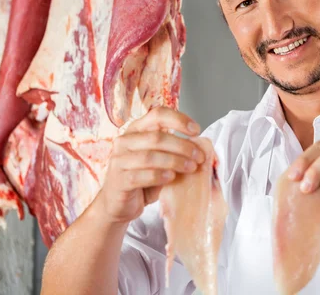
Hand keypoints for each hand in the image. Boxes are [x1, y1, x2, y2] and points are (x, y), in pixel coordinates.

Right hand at [95, 107, 207, 224]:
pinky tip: (172, 178)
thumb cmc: (142, 178)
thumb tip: (201, 147)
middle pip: (157, 137)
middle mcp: (125, 141)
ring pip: (151, 156)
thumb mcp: (159, 160)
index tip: (197, 131)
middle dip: (183, 146)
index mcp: (136, 129)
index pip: (158, 114)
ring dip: (175, 161)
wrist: (119, 204)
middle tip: (199, 156)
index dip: (179, 120)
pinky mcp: (119, 180)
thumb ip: (173, 150)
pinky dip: (160, 175)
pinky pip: (142, 175)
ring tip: (191, 168)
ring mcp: (119, 160)